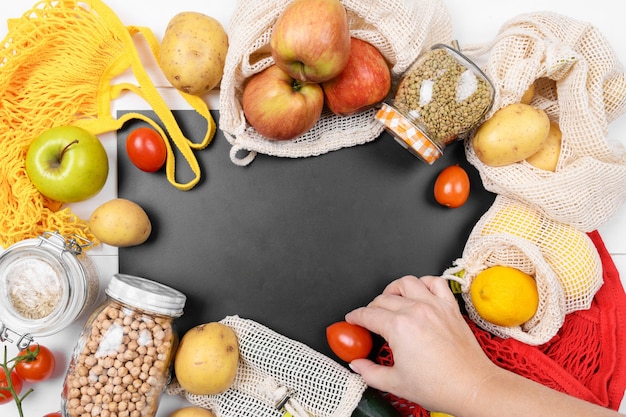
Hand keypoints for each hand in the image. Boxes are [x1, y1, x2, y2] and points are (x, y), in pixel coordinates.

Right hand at [345, 275, 496, 412]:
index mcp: (399, 328)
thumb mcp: (395, 383)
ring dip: (394, 289)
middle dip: (371, 307)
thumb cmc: (440, 386)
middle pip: (383, 298)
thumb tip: (357, 365)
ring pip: (407, 283)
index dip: (355, 317)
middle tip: (369, 318)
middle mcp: (416, 311)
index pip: (367, 314)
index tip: (353, 320)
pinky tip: (419, 292)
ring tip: (390, 299)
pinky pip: (435, 282)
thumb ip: (369, 372)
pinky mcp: (450, 307)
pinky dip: (424, 282)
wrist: (472, 387)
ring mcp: (434, 306)